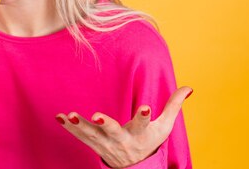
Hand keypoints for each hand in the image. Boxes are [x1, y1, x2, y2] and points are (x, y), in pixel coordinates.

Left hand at [55, 86, 192, 167]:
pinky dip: (68, 127)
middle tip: (97, 116)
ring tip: (69, 115)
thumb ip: (173, 106)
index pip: (143, 125)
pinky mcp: (93, 144)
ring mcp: (105, 144)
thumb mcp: (163, 126)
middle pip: (113, 132)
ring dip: (79, 126)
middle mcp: (121, 140)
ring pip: (91, 135)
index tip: (145, 107)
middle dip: (105, 124)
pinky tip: (58, 117)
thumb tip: (189, 87)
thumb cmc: (148, 141)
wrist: (135, 168)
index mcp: (140, 134)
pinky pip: (79, 136)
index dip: (143, 116)